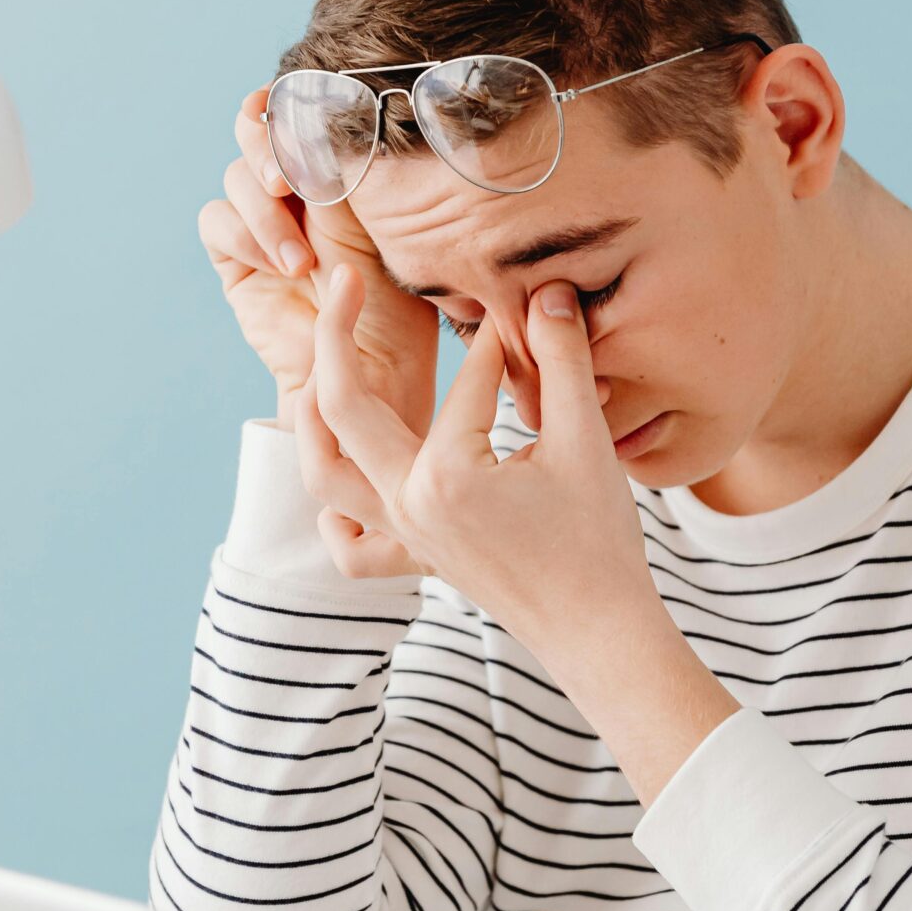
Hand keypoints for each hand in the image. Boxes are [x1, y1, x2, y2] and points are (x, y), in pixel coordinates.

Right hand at [197, 87, 437, 434]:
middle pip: (254, 129)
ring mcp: (262, 221)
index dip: (289, 103)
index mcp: (337, 167)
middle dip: (265, 146)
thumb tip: (315, 122)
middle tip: (286, 180)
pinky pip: (215, 221)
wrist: (365, 375)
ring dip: (263, 213)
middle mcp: (296, 188)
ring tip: (300, 263)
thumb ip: (343, 170)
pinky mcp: (234, 258)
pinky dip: (242, 237)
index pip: (299, 110)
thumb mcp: (378, 225)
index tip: (298, 111)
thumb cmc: (395, 305)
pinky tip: (277, 268)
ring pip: (235, 177)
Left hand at [296, 264, 660, 660]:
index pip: (463, 384)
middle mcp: (408, 505)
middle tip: (344, 280)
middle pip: (343, 409)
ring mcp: (406, 536)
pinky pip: (352, 545)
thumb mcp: (585, 443)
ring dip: (312, 419)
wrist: (599, 630)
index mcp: (445, 476)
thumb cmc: (598, 542)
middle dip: (338, 336)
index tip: (522, 307)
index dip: (497, 341)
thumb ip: (562, 361)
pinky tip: (350, 483)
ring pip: (324, 474)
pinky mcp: (417, 560)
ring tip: (319, 366)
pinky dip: (337, 513)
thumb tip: (550, 293)